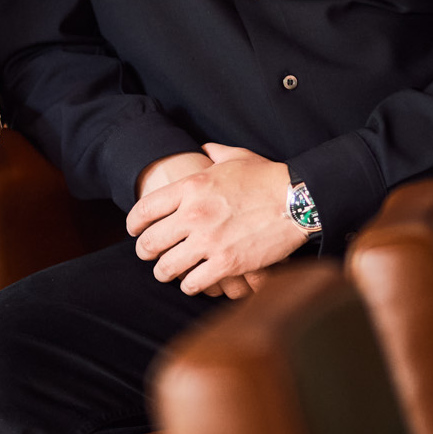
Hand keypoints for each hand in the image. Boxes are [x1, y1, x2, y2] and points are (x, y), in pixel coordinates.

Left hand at [126, 141, 310, 296]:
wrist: (299, 199)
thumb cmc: (268, 177)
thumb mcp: (236, 157)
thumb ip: (214, 153)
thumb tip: (204, 148)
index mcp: (191, 187)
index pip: (144, 210)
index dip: (133, 224)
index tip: (134, 231)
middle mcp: (193, 214)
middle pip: (150, 242)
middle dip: (145, 252)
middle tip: (148, 255)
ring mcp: (209, 241)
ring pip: (167, 267)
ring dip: (165, 272)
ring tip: (168, 273)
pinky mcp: (227, 263)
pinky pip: (194, 282)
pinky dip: (190, 285)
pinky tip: (193, 282)